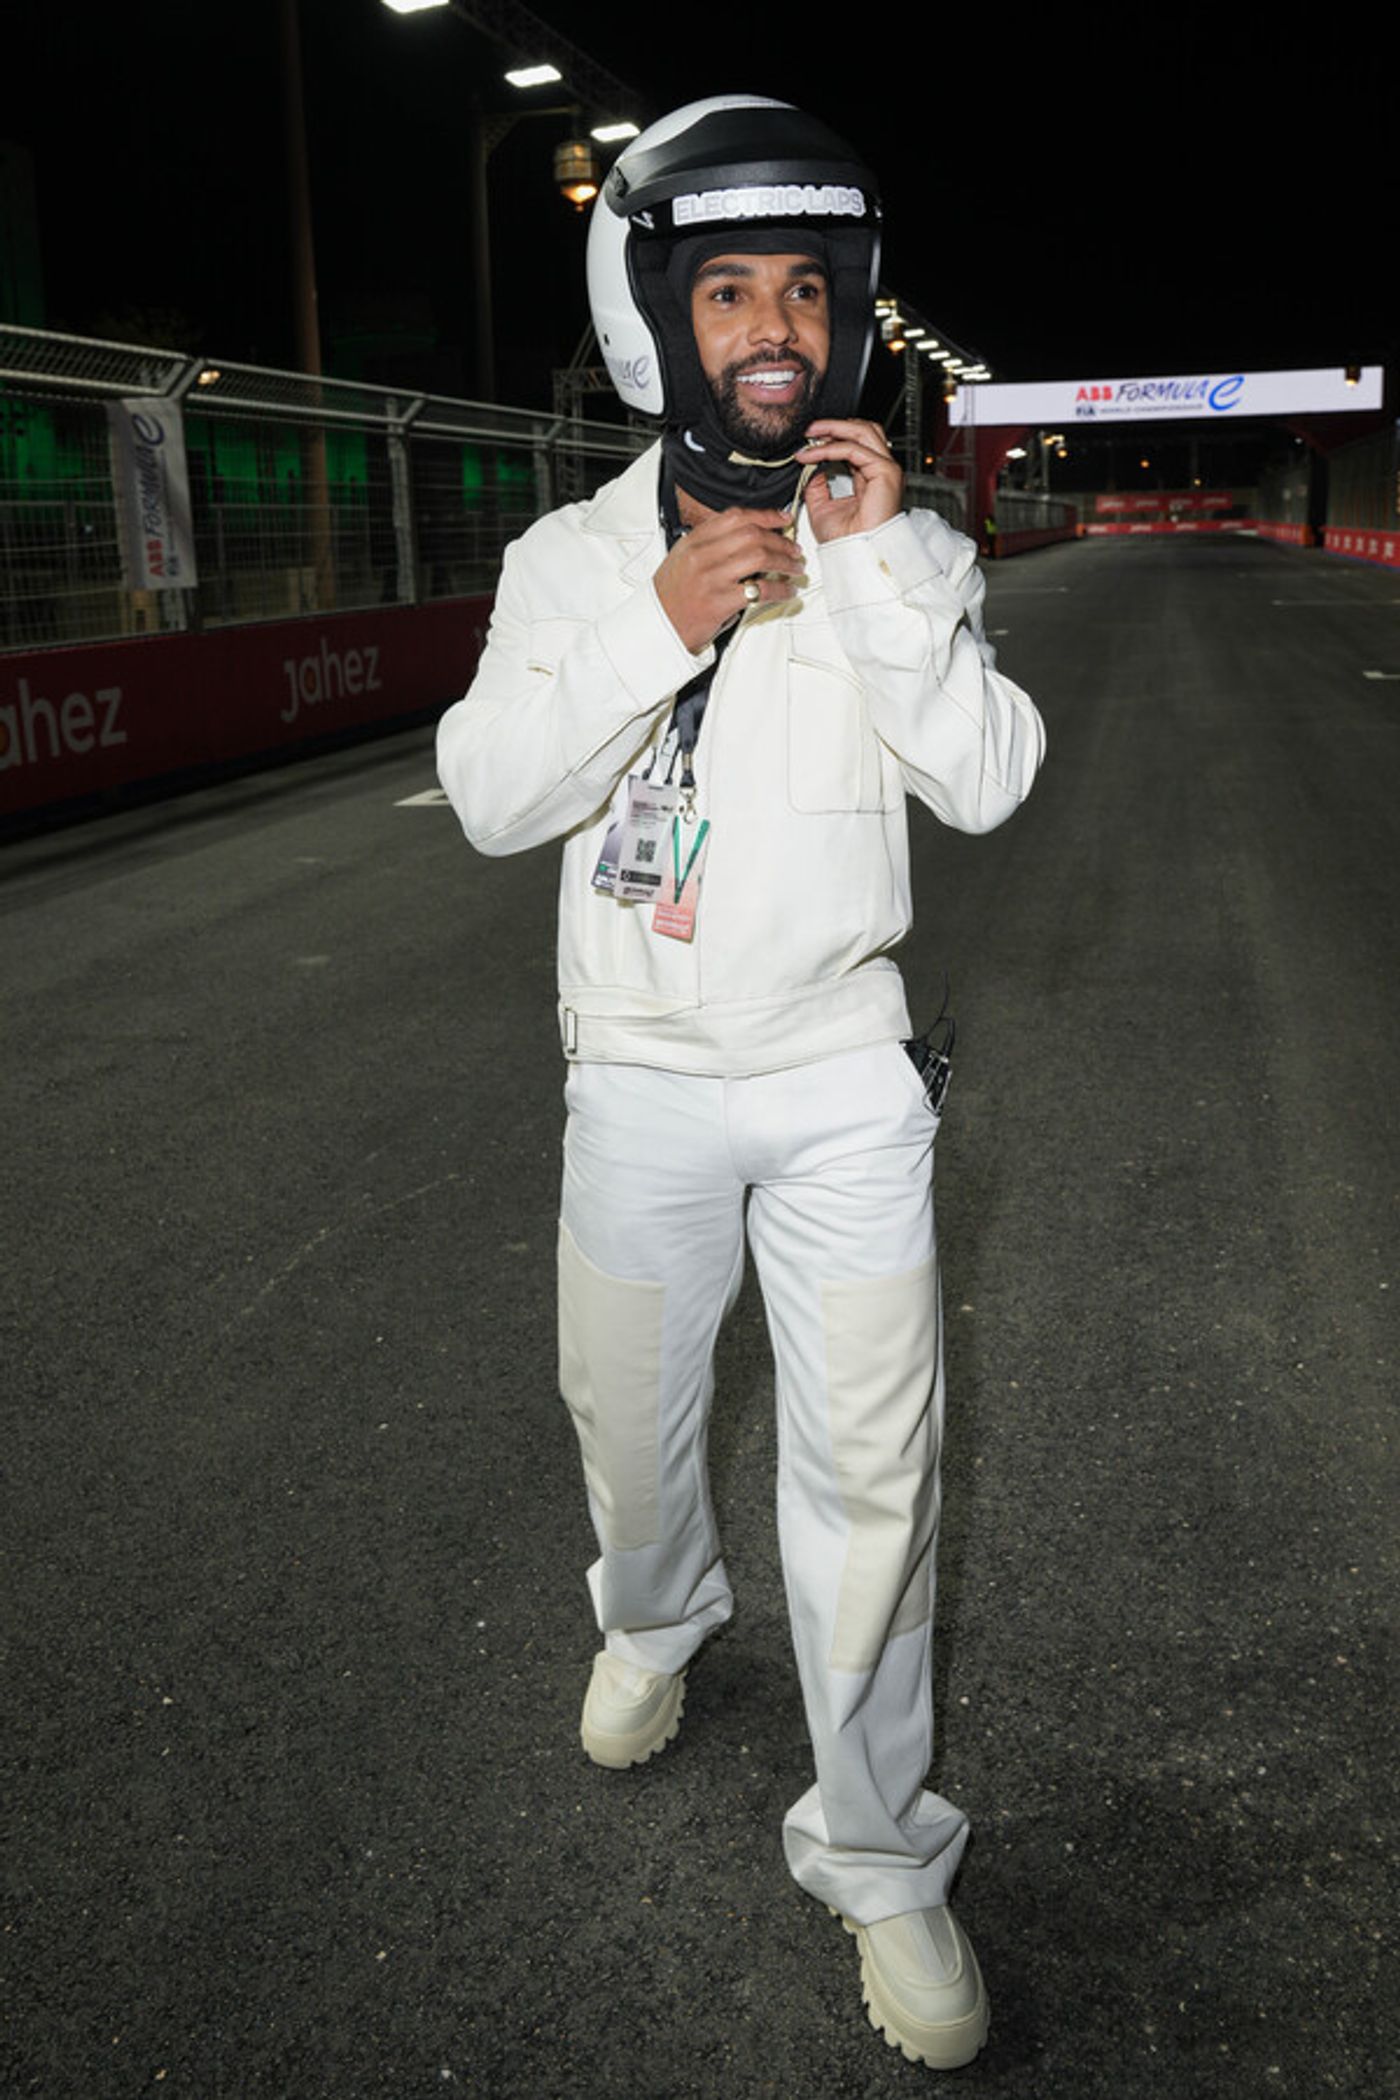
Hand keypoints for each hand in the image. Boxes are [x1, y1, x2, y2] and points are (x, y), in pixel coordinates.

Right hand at [653, 508, 806, 653]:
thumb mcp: (683, 558)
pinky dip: (781, 589)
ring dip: (784, 562)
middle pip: (752, 535)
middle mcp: (702, 555)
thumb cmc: (672, 595)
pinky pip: (761, 590)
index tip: (783, 520)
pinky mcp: (721, 602)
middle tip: (793, 549)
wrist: (658, 625)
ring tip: (795, 568)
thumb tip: (747, 535)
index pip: (736, 518)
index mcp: (694, 541)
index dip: (765, 516)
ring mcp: (712, 578)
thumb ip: (710, 543)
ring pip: (760, 557)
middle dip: (780, 541)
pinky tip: (788, 590)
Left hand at [797, 418, 903, 541]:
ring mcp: (887, 470)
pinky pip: (854, 449)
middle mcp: (882, 471)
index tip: (808, 440)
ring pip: (863, 431)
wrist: (855, 555)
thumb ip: (817, 485)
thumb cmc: (845, 540)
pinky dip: (830, 448)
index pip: (856, 443)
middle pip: (864, 430)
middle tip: (809, 429)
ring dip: (833, 428)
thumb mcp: (822, 507)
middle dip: (834, 425)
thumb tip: (810, 467)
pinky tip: (812, 454)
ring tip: (810, 433)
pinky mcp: (885, 473)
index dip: (833, 436)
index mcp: (871, 478)